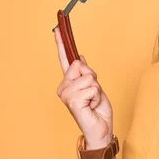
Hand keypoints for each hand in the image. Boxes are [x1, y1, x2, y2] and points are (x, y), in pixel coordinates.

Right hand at [54, 27, 113, 147]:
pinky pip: (92, 87)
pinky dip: (97, 97)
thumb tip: (79, 58)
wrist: (101, 130)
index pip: (64, 59)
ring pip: (88, 77)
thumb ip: (86, 73)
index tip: (57, 28)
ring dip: (97, 90)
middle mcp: (64, 87)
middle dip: (93, 78)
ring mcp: (66, 95)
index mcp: (68, 82)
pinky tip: (92, 107)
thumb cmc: (97, 111)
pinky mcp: (72, 101)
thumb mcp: (95, 87)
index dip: (61, 44)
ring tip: (93, 102)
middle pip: (81, 66)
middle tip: (93, 94)